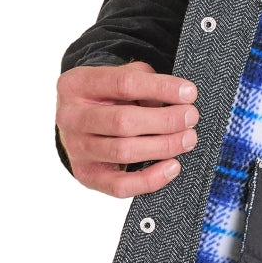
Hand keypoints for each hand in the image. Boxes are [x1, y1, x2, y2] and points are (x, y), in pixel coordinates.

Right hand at [56, 60, 198, 196]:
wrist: (81, 119)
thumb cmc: (110, 95)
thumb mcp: (125, 77)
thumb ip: (147, 83)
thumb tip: (178, 102)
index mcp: (77, 84)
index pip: (124, 84)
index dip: (161, 88)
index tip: (189, 93)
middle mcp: (70, 117)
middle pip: (123, 121)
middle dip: (165, 121)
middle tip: (191, 117)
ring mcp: (75, 149)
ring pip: (123, 151)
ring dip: (163, 146)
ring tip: (188, 139)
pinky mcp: (86, 175)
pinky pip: (119, 185)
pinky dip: (150, 179)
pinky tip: (173, 166)